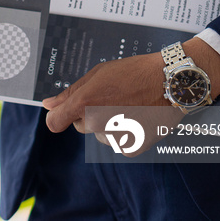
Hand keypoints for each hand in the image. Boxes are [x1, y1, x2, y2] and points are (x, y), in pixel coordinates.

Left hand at [42, 37, 219, 155]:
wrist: (171, 82)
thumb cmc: (134, 73)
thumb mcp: (98, 74)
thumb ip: (70, 92)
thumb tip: (48, 105)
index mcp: (85, 102)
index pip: (54, 122)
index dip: (57, 117)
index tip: (61, 113)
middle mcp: (97, 122)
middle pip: (80, 125)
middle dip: (88, 114)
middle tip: (111, 98)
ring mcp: (115, 137)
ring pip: (99, 134)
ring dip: (107, 124)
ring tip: (127, 105)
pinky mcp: (131, 147)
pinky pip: (117, 142)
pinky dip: (124, 133)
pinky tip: (136, 117)